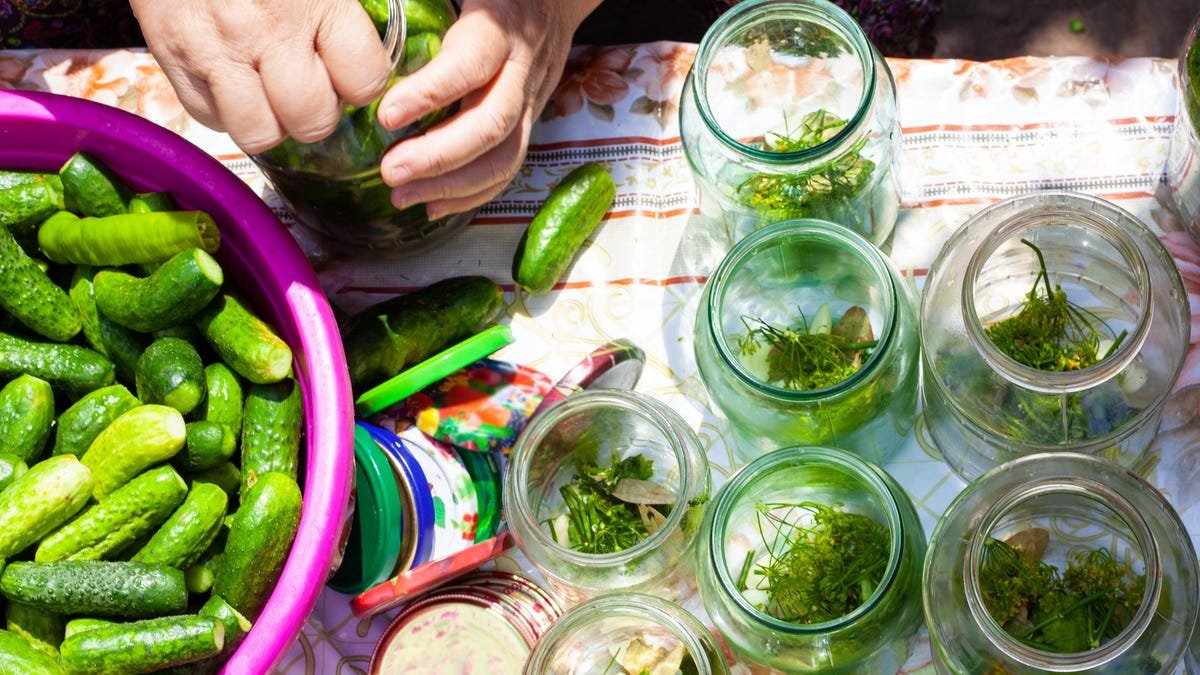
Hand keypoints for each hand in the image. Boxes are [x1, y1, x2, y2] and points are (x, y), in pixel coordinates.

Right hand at [130, 0, 391, 153]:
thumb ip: (342, 3)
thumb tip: (369, 51)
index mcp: (316, 0)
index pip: (364, 80)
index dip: (361, 83)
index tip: (350, 71)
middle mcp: (267, 31)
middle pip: (312, 119)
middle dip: (316, 112)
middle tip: (308, 87)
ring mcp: (216, 48)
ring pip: (259, 132)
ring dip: (270, 121)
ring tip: (269, 91)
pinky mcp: (171, 56)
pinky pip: (209, 117)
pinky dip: (225, 109)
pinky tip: (232, 79)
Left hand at [378, 0, 602, 219]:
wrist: (551, 3)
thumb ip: (424, 3)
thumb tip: (372, 22)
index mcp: (500, 28)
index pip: (470, 65)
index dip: (430, 93)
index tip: (387, 115)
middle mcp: (521, 69)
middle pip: (491, 124)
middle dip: (439, 156)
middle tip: (391, 171)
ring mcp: (529, 102)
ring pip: (504, 156)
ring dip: (452, 185)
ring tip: (403, 195)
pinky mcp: (528, 125)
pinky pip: (507, 169)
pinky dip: (470, 195)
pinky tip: (432, 205)